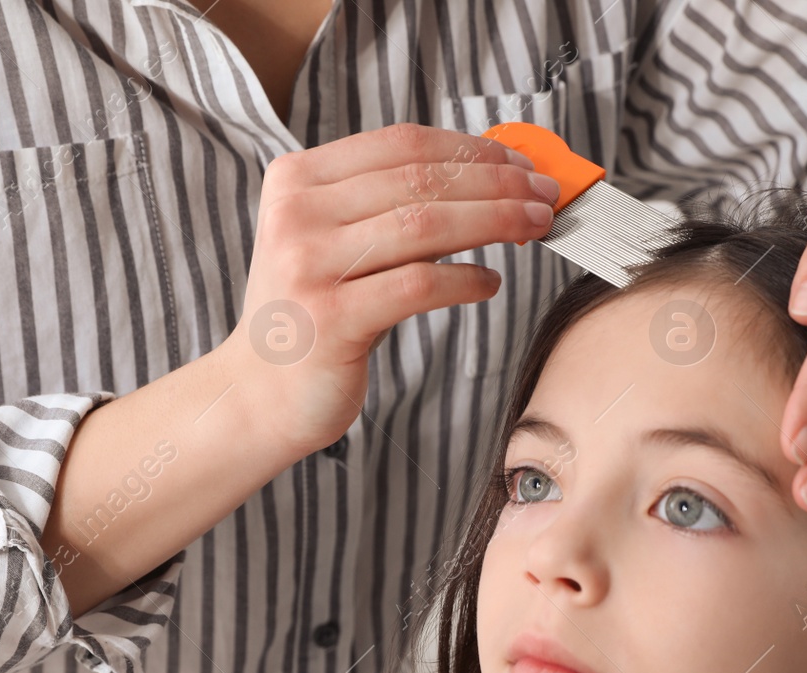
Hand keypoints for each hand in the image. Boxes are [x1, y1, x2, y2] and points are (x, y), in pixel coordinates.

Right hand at [229, 122, 558, 456]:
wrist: (261, 394)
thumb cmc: (313, 316)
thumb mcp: (335, 242)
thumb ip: (389, 206)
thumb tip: (489, 177)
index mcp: (296, 180)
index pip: (400, 144)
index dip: (471, 148)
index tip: (520, 163)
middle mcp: (297, 215)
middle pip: (420, 180)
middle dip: (497, 183)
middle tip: (545, 194)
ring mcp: (309, 267)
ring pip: (426, 225)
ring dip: (495, 221)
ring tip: (536, 227)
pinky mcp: (333, 320)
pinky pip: (420, 286)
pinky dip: (467, 280)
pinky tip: (490, 283)